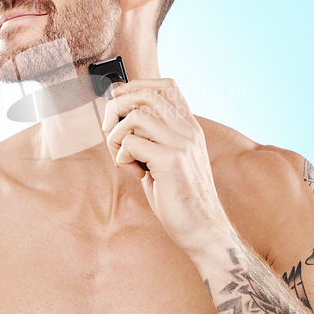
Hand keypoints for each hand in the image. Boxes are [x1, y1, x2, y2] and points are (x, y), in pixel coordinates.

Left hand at [101, 78, 231, 256]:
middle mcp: (187, 129)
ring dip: (117, 137)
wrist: (203, 229)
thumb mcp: (167, 158)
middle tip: (110, 131)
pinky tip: (134, 172)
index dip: (137, 85)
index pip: (166, 86)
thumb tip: (116, 118)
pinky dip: (122, 156)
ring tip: (124, 158)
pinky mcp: (171, 160)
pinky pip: (131, 142)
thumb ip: (150, 137)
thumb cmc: (179, 195)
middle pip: (145, 94)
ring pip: (135, 116)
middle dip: (117, 108)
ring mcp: (181, 143)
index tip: (118, 98)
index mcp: (189, 126)